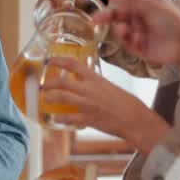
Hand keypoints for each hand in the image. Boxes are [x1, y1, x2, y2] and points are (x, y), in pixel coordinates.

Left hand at [39, 57, 171, 153]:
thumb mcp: (108, 86)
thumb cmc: (124, 102)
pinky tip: (56, 118)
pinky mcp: (88, 119)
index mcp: (95, 79)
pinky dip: (60, 118)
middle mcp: (90, 89)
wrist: (134, 118)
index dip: (59, 61)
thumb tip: (82, 81)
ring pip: (63, 97)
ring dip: (51, 98)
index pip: (74, 64)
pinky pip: (69, 118)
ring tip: (46, 98)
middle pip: (63, 82)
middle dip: (50, 83)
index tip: (50, 60)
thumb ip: (94, 83)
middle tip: (44, 85)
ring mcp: (88, 104)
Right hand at [93, 0, 179, 75]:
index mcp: (144, 2)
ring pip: (118, 27)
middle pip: (117, 13)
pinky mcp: (138, 46)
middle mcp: (139, 15)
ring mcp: (138, 31)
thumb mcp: (152, 5)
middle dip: (106, 15)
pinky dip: (127, 39)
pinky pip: (125, 42)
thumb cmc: (173, 20)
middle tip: (95, 18)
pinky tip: (134, 38)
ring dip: (119, 28)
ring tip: (123, 30)